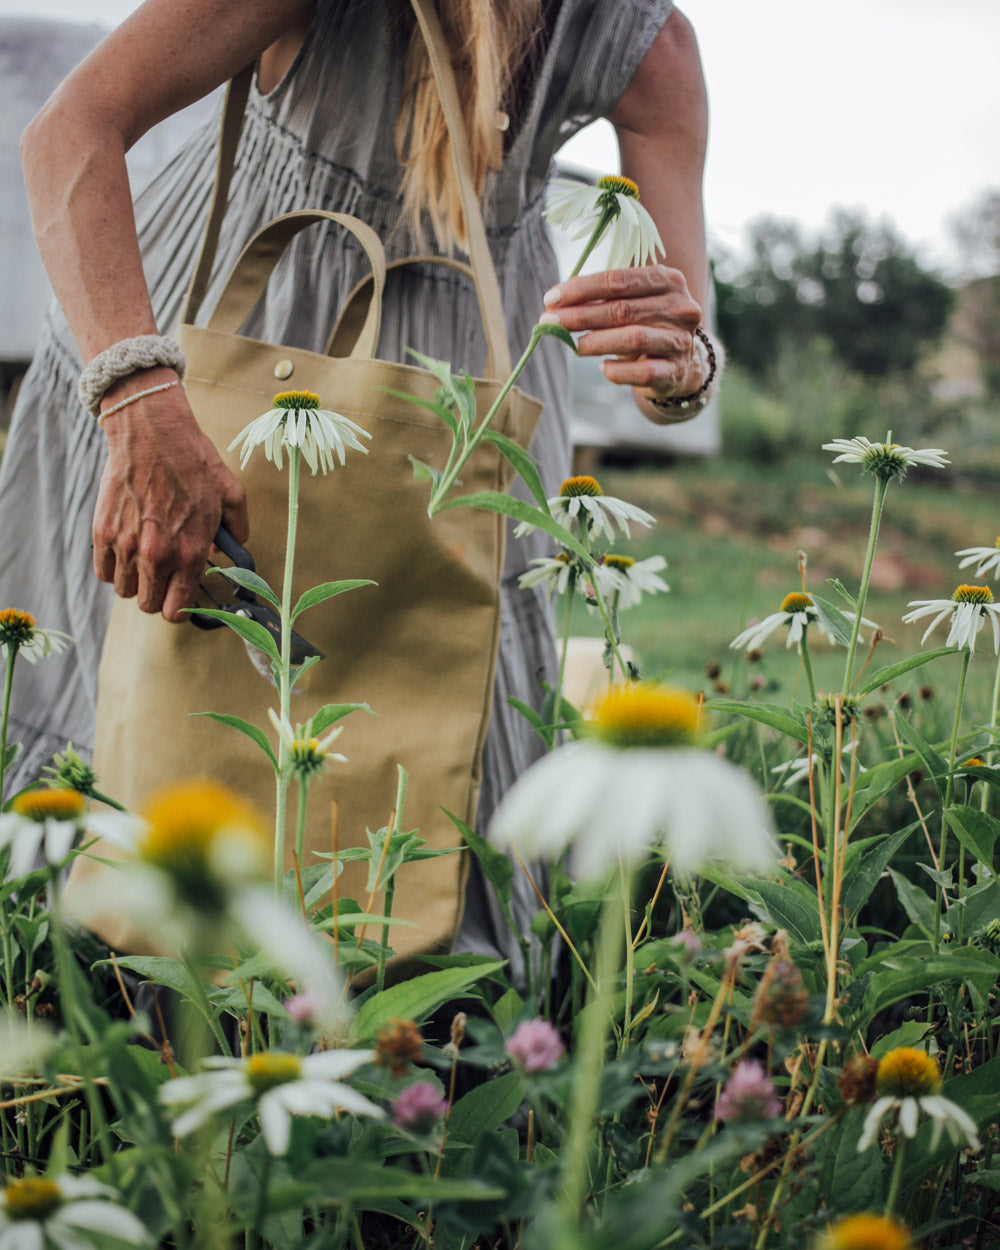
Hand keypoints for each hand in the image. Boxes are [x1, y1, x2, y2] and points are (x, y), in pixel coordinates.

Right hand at [93, 373, 248, 621]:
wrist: (153, 431)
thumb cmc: (193, 460)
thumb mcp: (231, 494)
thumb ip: (236, 530)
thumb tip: (226, 551)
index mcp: (192, 551)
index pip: (178, 610)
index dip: (180, 609)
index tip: (179, 596)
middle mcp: (158, 555)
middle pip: (149, 605)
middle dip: (157, 595)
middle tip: (162, 576)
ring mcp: (126, 545)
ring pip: (124, 590)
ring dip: (134, 580)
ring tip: (144, 559)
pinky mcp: (102, 531)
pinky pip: (103, 570)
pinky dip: (112, 566)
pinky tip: (124, 550)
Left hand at [539, 264, 703, 400]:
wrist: (682, 363)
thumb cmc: (648, 325)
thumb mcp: (632, 304)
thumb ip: (603, 299)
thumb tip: (557, 304)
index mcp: (668, 281)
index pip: (618, 280)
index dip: (581, 289)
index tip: (551, 299)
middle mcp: (680, 308)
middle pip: (621, 310)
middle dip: (580, 316)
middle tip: (550, 322)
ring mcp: (680, 340)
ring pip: (633, 339)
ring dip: (596, 343)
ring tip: (575, 347)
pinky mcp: (676, 371)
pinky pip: (642, 372)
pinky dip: (617, 371)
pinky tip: (603, 367)